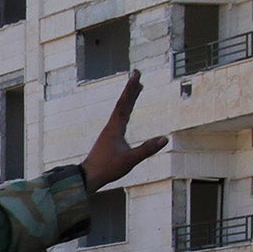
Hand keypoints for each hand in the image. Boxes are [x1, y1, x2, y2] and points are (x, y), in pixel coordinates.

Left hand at [80, 70, 167, 191]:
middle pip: (123, 103)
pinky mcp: (109, 138)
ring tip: (137, 88)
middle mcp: (111, 127)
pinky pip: (119, 119)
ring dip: (129, 98)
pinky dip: (126, 111)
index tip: (136, 74)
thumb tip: (164, 139)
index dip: (130, 89)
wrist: (88, 177)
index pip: (124, 104)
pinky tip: (127, 113)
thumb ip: (146, 149)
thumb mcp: (130, 160)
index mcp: (114, 128)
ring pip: (121, 111)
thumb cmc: (107, 168)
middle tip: (137, 73)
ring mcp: (109, 132)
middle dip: (131, 89)